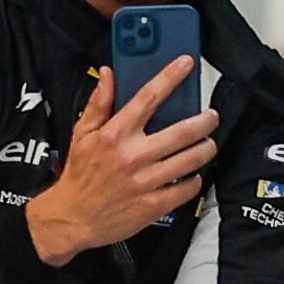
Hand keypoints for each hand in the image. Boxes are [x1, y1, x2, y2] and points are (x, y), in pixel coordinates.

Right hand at [23, 62, 221, 264]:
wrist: (72, 218)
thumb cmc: (80, 176)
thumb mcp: (82, 134)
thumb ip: (98, 103)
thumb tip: (107, 75)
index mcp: (115, 135)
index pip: (148, 98)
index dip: (170, 77)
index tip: (185, 64)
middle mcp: (133, 156)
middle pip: (182, 131)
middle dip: (205, 120)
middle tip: (211, 116)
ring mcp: (146, 181)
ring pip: (191, 160)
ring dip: (206, 148)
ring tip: (207, 143)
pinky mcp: (154, 205)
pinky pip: (187, 188)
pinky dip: (195, 179)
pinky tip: (192, 174)